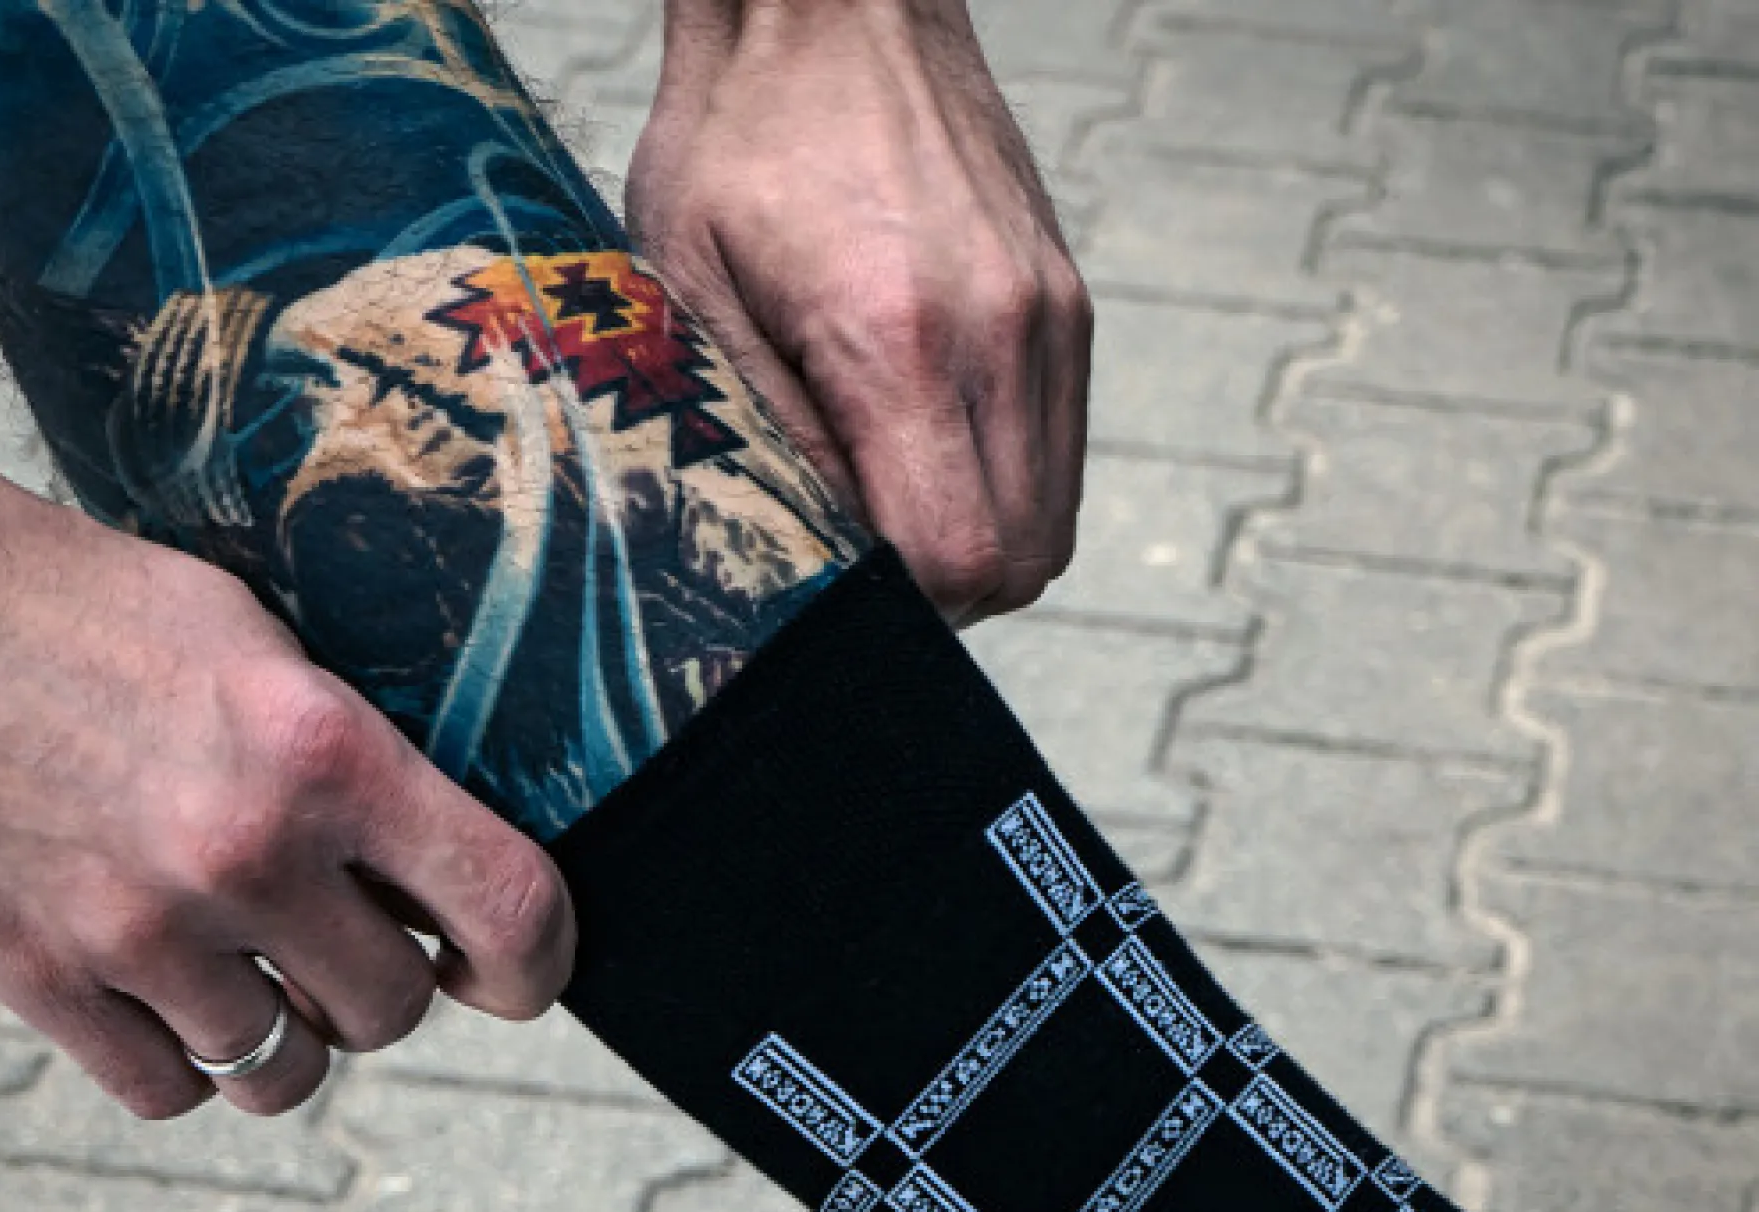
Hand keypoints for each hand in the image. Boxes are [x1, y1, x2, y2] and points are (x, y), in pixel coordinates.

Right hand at [0, 367, 573, 1120]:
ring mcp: (135, 927)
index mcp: (323, 752)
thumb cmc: (85, 608)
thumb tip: (440, 868)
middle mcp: (242, 852)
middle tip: (341, 935)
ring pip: (283, 1073)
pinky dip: (182, 1060)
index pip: (506, 908)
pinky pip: (169, 1092)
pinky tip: (163, 989)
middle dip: (383, 986)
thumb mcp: (258, 640)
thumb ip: (358, 757)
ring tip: (247, 962)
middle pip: (391, 1013)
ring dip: (285, 1031)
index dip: (535, 963)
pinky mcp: (37, 975)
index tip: (509, 973)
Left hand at [627, 0, 1091, 626]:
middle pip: (1020, 562)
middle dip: (942, 596)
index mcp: (898, 338)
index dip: (898, 604)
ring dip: (978, 547)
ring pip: (1051, 523)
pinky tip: (927, 448)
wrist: (835, 4)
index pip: (955, 557)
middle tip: (864, 561)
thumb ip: (760, 436)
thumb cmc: (737, 140)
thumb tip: (818, 560)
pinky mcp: (1067, 303)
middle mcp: (1003, 333)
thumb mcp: (692, 290)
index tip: (839, 580)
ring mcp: (1051, 316)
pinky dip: (1003, 488)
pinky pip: (1058, 455)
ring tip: (891, 504)